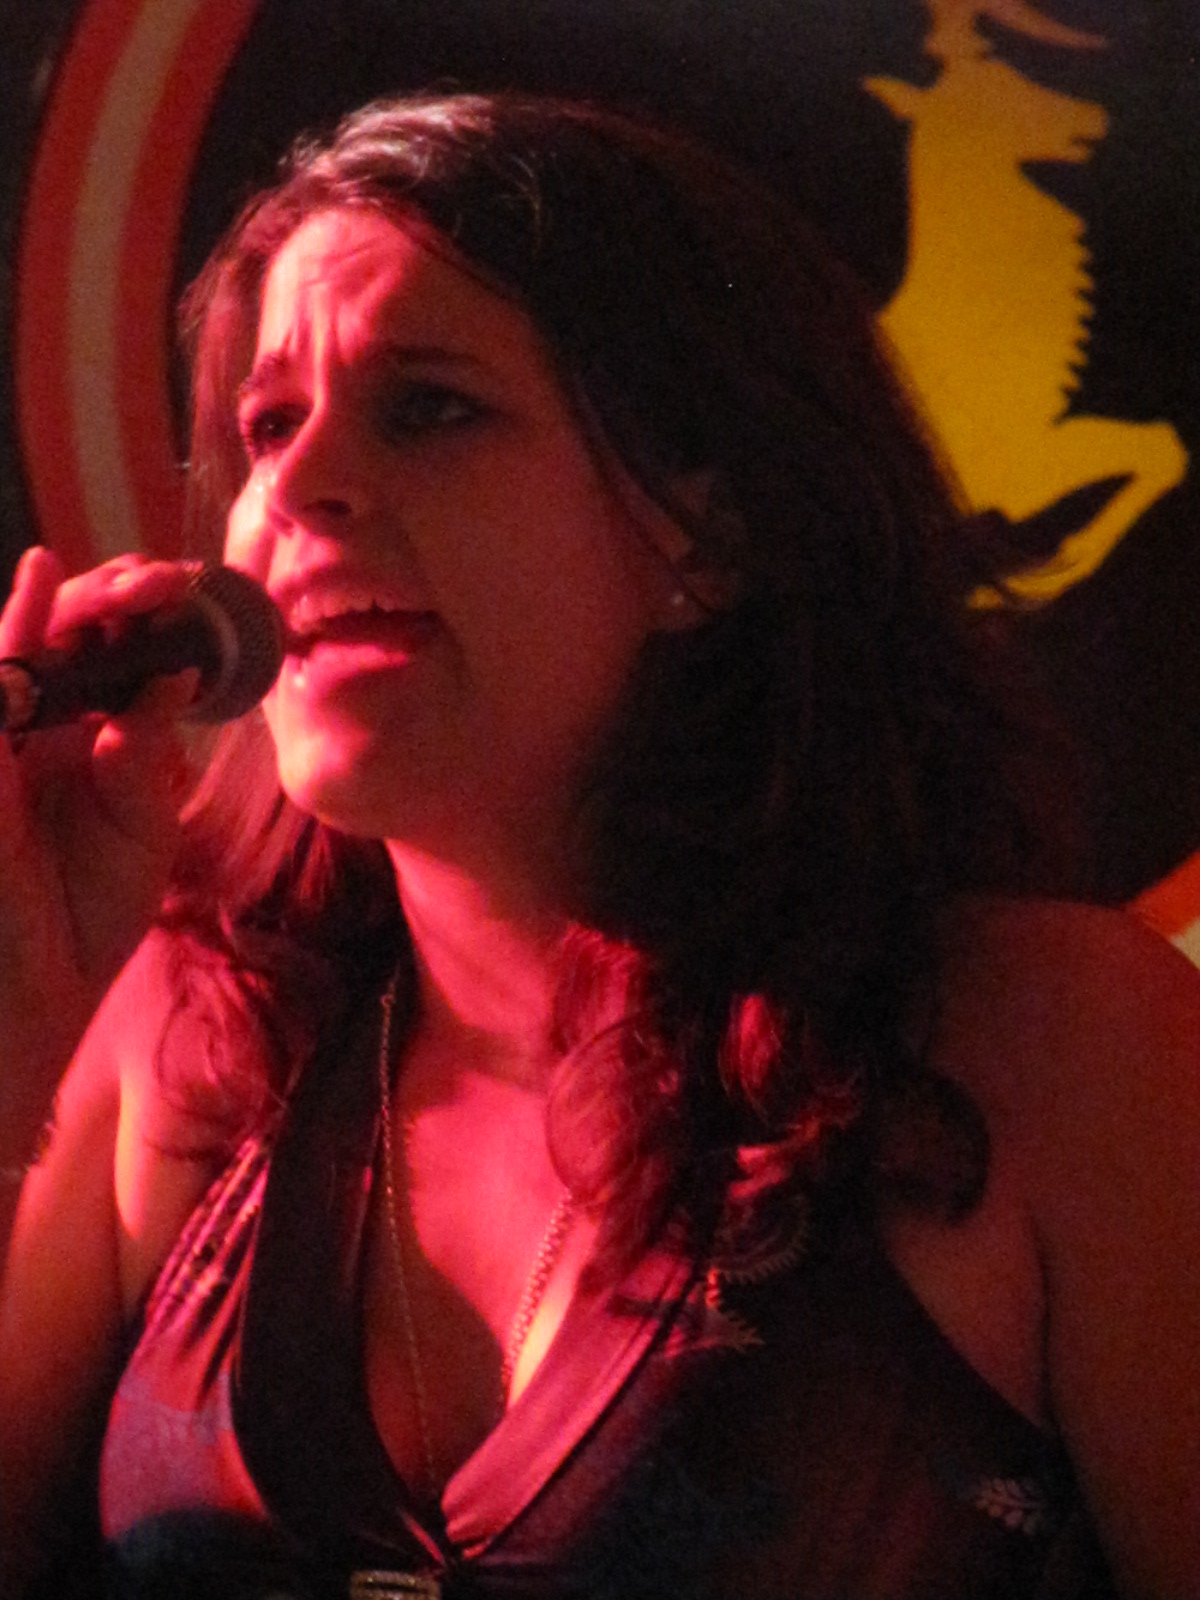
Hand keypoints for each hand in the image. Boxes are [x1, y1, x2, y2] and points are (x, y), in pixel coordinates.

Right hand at [0, 547, 195, 1095]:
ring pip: (22, 646)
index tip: (193, 594)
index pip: (111, 658)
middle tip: (167, 582)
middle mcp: (39, 729)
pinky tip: (40, 582)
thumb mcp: (144, 825)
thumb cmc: (89, 913)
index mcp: (87, 740)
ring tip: (120, 577)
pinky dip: (14, 637)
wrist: (36, 991)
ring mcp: (2, 741)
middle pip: (68, 637)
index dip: (147, 619)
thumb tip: (173, 674)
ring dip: (68, 605)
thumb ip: (147, 751)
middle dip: (115, 600)